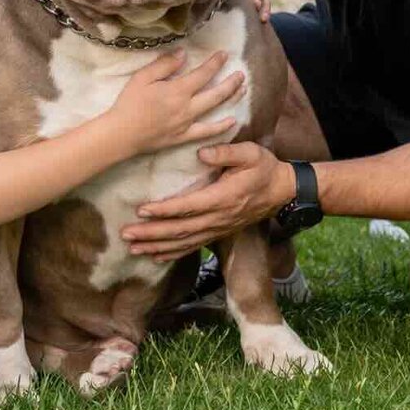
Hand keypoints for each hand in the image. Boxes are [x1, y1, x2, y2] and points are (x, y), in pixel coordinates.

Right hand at [111, 51, 245, 153]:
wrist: (121, 134)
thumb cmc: (129, 103)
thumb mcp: (142, 78)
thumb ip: (164, 65)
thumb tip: (183, 53)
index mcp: (178, 90)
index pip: (203, 74)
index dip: (215, 63)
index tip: (224, 54)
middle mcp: (187, 107)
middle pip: (216, 93)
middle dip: (230, 82)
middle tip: (242, 74)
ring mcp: (187, 123)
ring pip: (215, 110)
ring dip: (230, 99)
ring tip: (243, 90)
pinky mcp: (183, 137)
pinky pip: (207, 132)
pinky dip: (221, 127)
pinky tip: (232, 121)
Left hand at [120, 142, 294, 261]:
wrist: (282, 191)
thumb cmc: (263, 168)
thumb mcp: (250, 153)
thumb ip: (226, 152)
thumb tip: (201, 153)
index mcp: (223, 197)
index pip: (189, 206)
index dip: (165, 210)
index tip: (142, 210)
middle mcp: (219, 217)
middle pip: (180, 229)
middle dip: (152, 233)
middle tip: (127, 234)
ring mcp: (218, 228)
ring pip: (184, 242)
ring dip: (157, 246)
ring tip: (133, 248)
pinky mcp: (218, 232)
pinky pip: (193, 246)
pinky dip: (173, 253)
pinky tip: (155, 256)